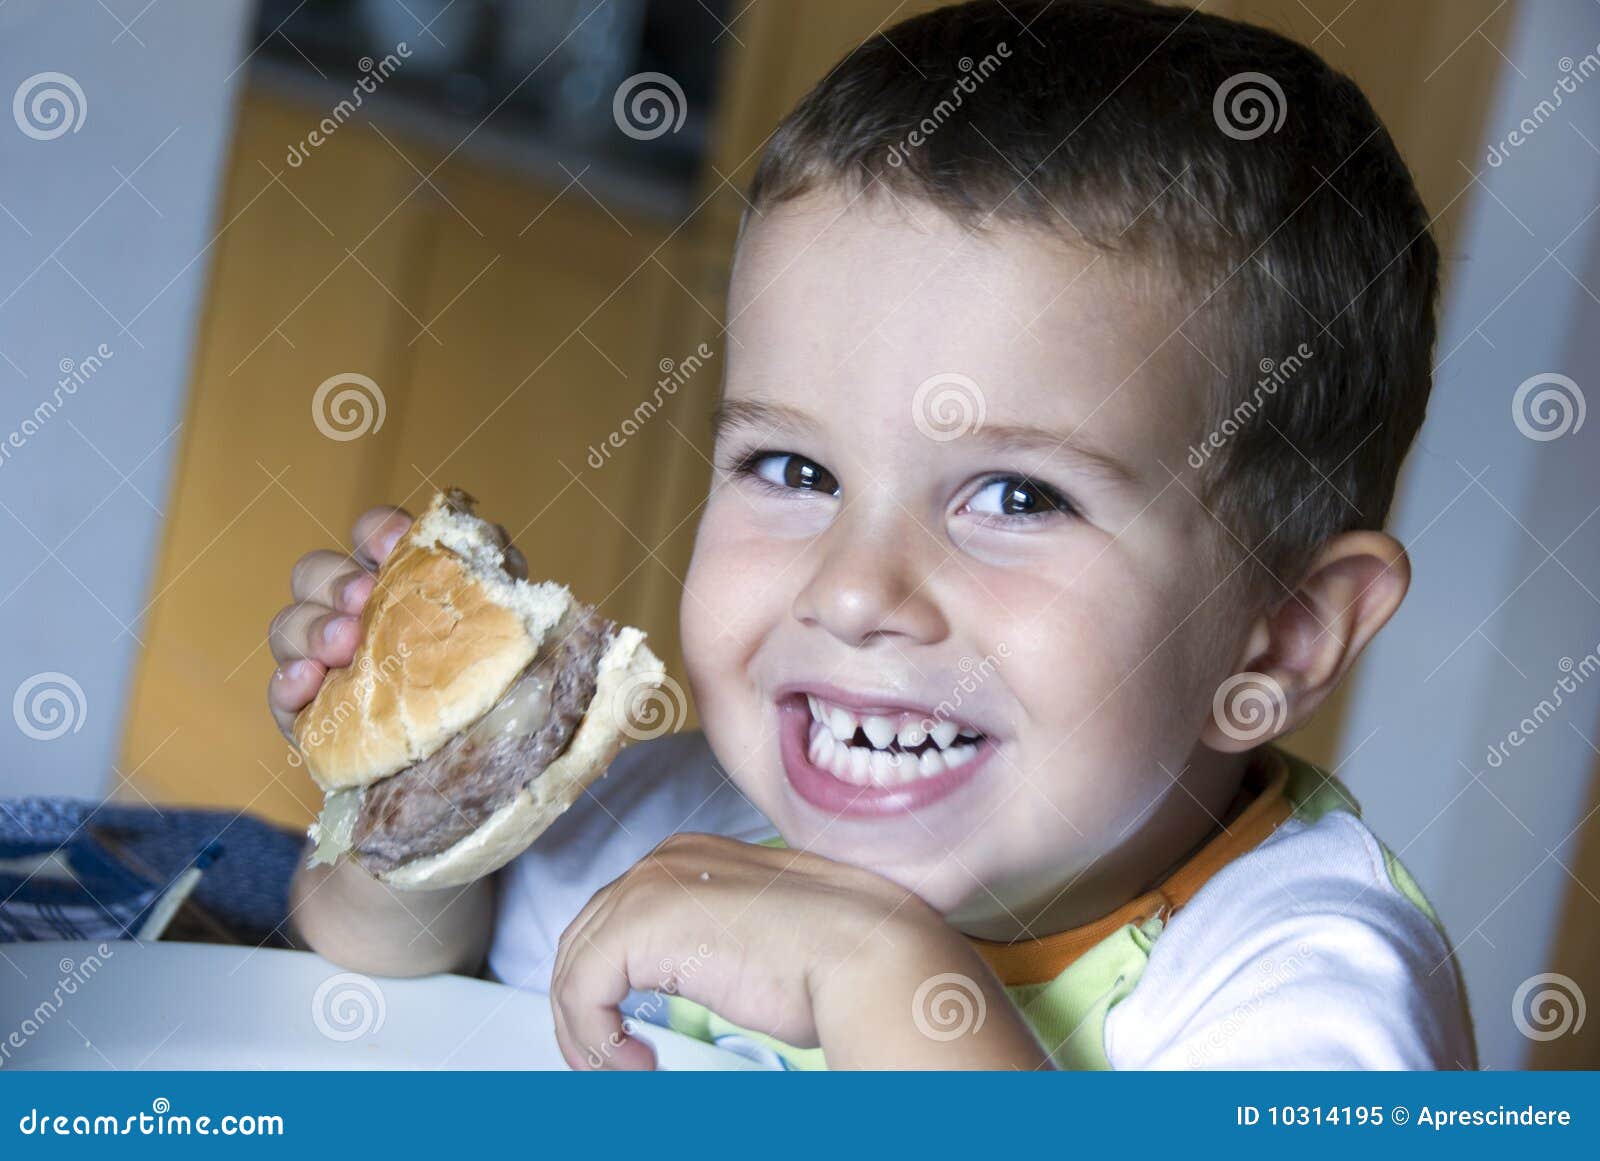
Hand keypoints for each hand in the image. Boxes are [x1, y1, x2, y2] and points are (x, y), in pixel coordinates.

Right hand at [266, 502, 526, 737]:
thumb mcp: (501, 625)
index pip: (372, 535)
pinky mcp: (307, 713)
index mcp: (396, 579)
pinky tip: (306, 681)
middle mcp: (350, 610)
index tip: (394, 543)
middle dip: (335, 581)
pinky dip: (287, 682)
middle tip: (362, 600)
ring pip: (289, 625)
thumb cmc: (490, 679)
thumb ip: (494, 584)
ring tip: (342, 646)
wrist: (475, 761)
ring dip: (311, 628)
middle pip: (315, 573)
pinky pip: (280, 692)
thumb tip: (494, 544)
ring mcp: (322, 660)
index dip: (376, 530)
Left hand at [549, 833, 1047, 1069]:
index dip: (608, 979)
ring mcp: (649, 886)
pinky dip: (592, 1034)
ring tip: (624, 1067)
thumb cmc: (832, 956)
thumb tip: (682, 977)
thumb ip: (706, 945)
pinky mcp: (640, 924)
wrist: (864, 951)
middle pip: (585, 936)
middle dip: (587, 1004)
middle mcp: (663, 859)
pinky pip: (581, 988)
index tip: (624, 1033)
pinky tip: (634, 1063)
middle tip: (612, 1058)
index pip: (615, 917)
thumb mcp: (751, 941)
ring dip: (587, 1028)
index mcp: (690, 855)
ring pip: (576, 965)